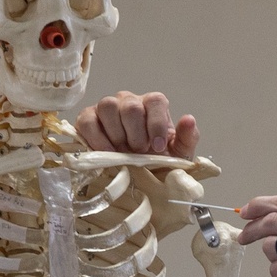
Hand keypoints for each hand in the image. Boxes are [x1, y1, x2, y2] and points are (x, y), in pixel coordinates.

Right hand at [75, 90, 198, 157]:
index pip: (155, 101)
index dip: (157, 124)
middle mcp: (129, 101)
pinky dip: (96, 138)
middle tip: (139, 152)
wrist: (136, 175)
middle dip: (136, 134)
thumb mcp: (178, 154)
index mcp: (153, 105)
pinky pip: (88, 120)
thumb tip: (188, 119)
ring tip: (123, 153)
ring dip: (117, 135)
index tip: (158, 146)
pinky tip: (106, 152)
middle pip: (130, 106)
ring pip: (108, 107)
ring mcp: (108, 108)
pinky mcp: (88, 119)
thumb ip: (187, 137)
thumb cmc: (157, 161)